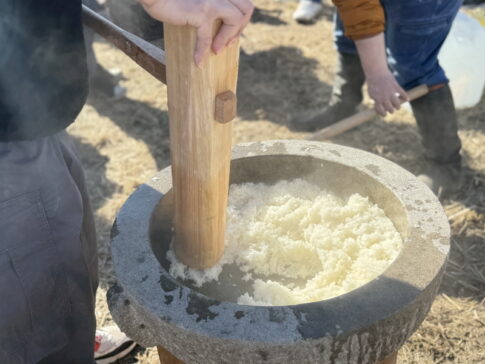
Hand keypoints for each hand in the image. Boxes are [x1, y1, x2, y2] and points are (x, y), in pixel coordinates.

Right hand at [139, 0, 253, 64]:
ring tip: (216, 50)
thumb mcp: (198, 0)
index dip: (241, 22)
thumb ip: (211, 7)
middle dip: (240, 29)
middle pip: (247, 8)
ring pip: (236, 19)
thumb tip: (221, 27)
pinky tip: (197, 61)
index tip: (229, 35)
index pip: (244, 3)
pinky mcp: (201, 10)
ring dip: (228, 38)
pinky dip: (202, 52)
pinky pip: (208, 37)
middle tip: (227, 43)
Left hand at [366, 70, 407, 115]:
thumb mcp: (371, 93)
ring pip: (397, 104)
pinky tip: (407, 99)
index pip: (381, 111)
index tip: (385, 114)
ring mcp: (391, 92)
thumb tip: (379, 107)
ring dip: (398, 107)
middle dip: (391, 111)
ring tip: (397, 107)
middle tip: (392, 110)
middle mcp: (384, 98)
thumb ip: (376, 100)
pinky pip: (403, 94)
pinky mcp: (396, 86)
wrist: (376, 72)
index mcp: (377, 100)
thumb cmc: (373, 83)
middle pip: (390, 109)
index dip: (383, 114)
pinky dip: (406, 97)